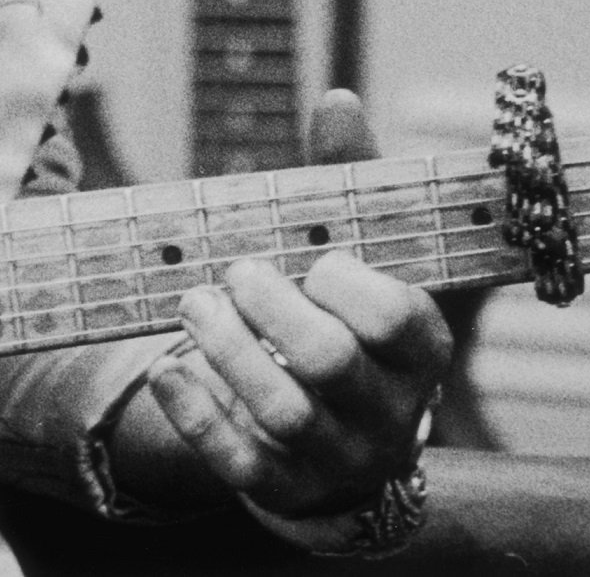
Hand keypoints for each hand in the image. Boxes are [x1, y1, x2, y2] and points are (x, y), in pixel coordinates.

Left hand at [106, 88, 451, 522]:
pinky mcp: (281, 488)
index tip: (316, 260)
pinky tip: (167, 367)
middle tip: (235, 272)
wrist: (335, 439)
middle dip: (272, 309)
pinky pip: (236, 461)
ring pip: (282, 411)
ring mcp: (337, 457)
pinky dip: (195, 410)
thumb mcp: (361, 256)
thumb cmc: (347, 319)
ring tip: (193, 303)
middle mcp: (391, 413)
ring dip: (227, 349)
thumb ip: (350, 182)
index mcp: (422, 349)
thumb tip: (336, 100)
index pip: (399, 319)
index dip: (352, 285)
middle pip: (330, 362)